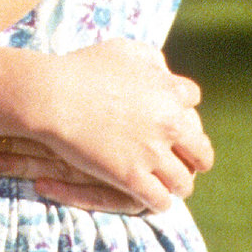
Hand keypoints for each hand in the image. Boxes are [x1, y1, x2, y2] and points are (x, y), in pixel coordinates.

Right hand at [0, 41, 211, 215]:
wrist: (51, 95)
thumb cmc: (81, 68)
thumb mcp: (123, 50)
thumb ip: (152, 58)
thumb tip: (166, 70)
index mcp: (170, 91)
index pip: (193, 104)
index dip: (182, 112)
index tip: (171, 120)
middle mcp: (169, 123)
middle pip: (201, 151)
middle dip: (194, 157)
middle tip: (183, 161)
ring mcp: (151, 153)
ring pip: (183, 182)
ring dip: (177, 183)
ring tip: (168, 185)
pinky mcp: (131, 177)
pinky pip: (160, 201)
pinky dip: (159, 202)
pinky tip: (150, 198)